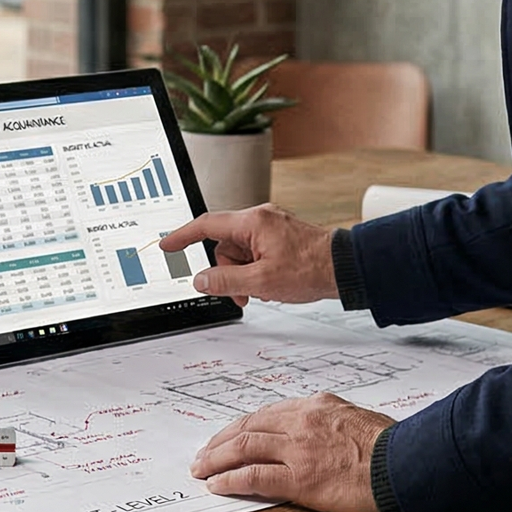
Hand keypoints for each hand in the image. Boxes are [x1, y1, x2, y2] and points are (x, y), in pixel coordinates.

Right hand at [159, 204, 336, 305]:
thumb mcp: (261, 281)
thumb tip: (201, 280)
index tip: (167, 245)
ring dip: (244, 274)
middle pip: (224, 245)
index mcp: (253, 222)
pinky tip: (270, 283)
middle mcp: (260, 218)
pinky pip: (255, 252)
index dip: (182, 236)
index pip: (206, 225)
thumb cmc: (311, 269)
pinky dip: (256, 269)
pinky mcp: (279, 236)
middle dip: (228, 272)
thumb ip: (225, 280)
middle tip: (242, 294)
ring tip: (262, 290)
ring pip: (239, 252)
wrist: (344, 268)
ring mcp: (271, 226)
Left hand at [189, 394, 393, 511]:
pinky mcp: (301, 479)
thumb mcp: (360, 421)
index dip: (243, 426)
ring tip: (201, 469)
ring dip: (216, 459)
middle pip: (248, 427)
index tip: (230, 436)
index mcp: (318, 407)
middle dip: (221, 441)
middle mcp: (303, 422)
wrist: (409, 464)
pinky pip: (254, 477)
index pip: (268, 414)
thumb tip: (323, 436)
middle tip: (204, 454)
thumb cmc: (395, 447)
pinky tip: (217, 486)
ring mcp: (300, 450)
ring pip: (244, 447)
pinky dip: (230, 480)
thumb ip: (334, 424)